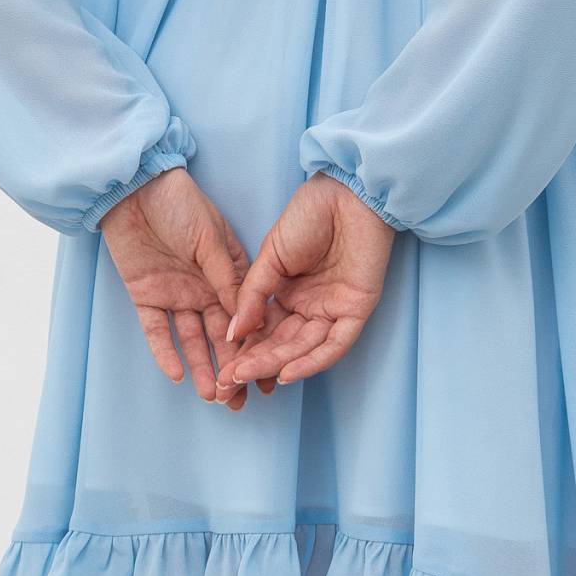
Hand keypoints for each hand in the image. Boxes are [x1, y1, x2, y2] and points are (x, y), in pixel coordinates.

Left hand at [99, 168, 266, 406]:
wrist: (134, 188)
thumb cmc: (179, 203)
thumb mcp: (209, 238)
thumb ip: (226, 278)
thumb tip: (247, 317)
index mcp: (227, 273)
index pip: (243, 316)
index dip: (254, 344)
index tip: (265, 374)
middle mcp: (204, 289)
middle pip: (219, 336)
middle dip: (230, 368)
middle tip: (238, 400)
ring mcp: (175, 294)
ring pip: (190, 339)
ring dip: (200, 367)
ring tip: (212, 397)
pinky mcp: (146, 296)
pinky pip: (156, 330)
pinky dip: (165, 352)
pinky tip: (177, 375)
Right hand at [217, 174, 394, 389]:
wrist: (346, 193)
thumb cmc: (309, 214)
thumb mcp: (270, 256)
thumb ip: (252, 295)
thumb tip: (232, 333)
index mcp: (287, 293)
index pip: (264, 330)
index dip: (243, 350)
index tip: (220, 368)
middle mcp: (309, 306)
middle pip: (281, 344)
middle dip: (254, 364)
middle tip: (228, 382)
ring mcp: (333, 310)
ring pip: (304, 348)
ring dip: (276, 365)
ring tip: (248, 378)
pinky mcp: (356, 311)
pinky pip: (334, 345)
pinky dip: (312, 362)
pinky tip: (286, 374)